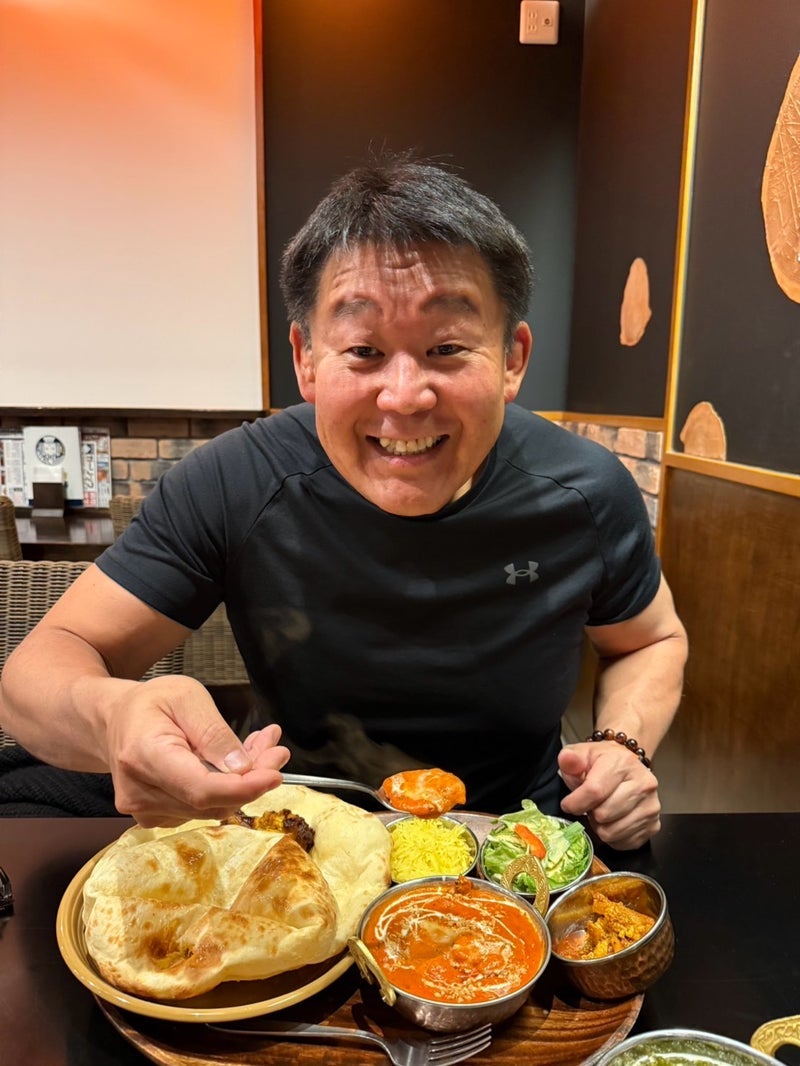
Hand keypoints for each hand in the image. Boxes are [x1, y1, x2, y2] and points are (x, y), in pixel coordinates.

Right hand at [103, 675, 289, 826]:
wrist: (114, 721)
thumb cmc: (150, 704)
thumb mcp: (187, 697)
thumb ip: (214, 732)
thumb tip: (243, 768)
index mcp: (144, 755)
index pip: (200, 789)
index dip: (243, 788)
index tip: (274, 773)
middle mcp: (140, 792)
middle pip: (210, 801)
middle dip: (253, 778)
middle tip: (275, 748)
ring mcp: (145, 811)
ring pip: (212, 807)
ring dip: (244, 782)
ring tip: (260, 747)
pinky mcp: (156, 817)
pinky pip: (202, 808)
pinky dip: (227, 788)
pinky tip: (238, 762)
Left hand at [558, 742, 660, 849]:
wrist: (628, 767)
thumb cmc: (603, 762)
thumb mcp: (583, 754)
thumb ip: (571, 759)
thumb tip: (567, 759)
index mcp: (624, 763)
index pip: (595, 791)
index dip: (575, 802)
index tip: (568, 804)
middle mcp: (643, 785)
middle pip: (603, 815)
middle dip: (590, 813)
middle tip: (591, 804)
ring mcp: (651, 807)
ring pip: (611, 832)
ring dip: (600, 826)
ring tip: (602, 811)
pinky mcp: (654, 825)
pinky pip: (623, 842)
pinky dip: (613, 836)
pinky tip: (613, 820)